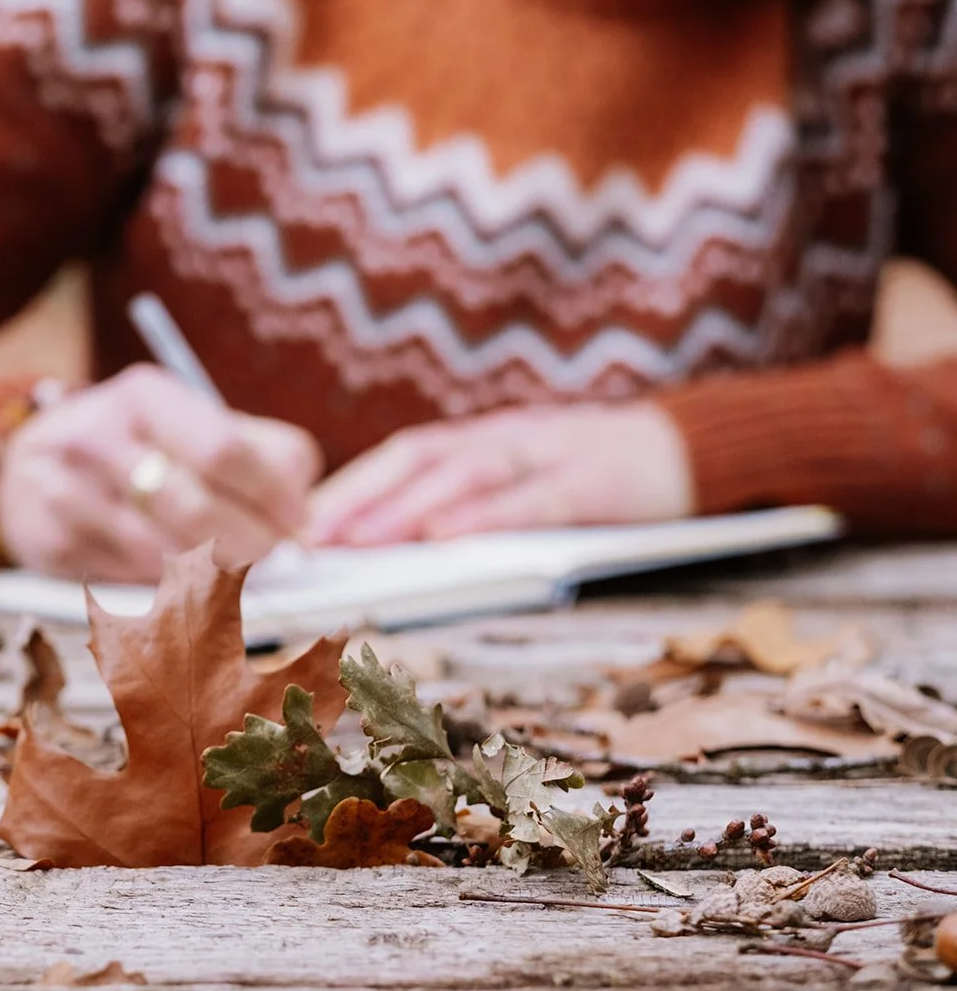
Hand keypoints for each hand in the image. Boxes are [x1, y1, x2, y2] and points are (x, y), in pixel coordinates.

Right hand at [0, 365, 321, 582]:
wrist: (28, 464)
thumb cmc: (137, 444)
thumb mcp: (189, 421)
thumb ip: (259, 452)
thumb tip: (302, 517)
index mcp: (145, 396)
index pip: (224, 451)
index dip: (273, 494)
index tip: (297, 520)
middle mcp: (99, 439)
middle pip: (199, 511)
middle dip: (252, 543)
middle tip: (273, 552)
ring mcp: (68, 494)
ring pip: (169, 556)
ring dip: (217, 570)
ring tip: (233, 561)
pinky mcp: (53, 545)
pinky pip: (135, 580)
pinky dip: (171, 584)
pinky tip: (181, 571)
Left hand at [305, 402, 692, 545]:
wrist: (695, 448)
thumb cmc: (598, 479)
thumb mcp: (528, 481)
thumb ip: (473, 504)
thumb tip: (398, 553)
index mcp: (485, 440)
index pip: (403, 456)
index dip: (349, 485)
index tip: (296, 524)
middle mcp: (506, 437)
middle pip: (418, 459)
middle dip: (357, 498)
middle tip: (304, 539)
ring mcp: (550, 452)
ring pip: (463, 474)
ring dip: (403, 507)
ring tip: (355, 542)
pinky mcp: (595, 479)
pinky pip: (532, 498)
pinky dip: (483, 517)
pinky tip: (444, 539)